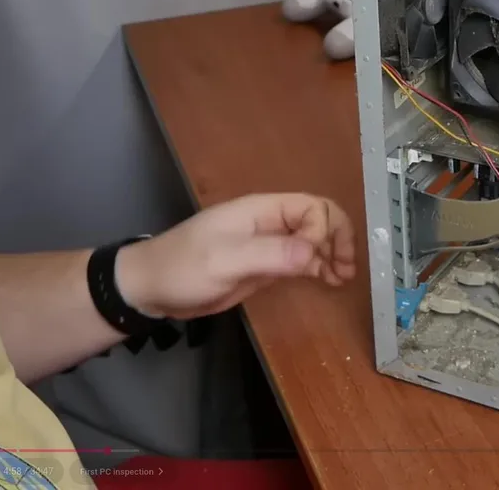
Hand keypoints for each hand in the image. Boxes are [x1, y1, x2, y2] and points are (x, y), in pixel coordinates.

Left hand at [115, 193, 355, 320]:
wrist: (151, 289)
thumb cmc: (183, 268)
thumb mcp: (225, 261)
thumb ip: (270, 254)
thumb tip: (314, 251)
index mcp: (262, 210)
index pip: (311, 208)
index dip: (322, 231)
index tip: (314, 259)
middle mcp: (270, 223)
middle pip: (319, 220)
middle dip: (338, 240)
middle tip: (347, 269)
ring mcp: (268, 244)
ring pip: (314, 241)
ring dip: (333, 255)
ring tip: (343, 278)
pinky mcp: (265, 266)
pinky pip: (301, 260)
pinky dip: (319, 268)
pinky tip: (329, 282)